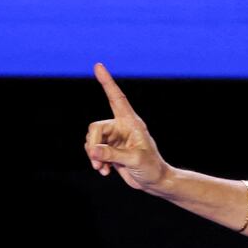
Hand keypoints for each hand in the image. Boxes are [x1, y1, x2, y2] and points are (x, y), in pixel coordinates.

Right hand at [84, 63, 170, 191]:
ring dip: (93, 156)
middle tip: (96, 161)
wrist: (155, 182)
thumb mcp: (134, 160)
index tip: (98, 66)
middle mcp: (121, 127)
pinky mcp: (111, 151)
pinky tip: (105, 172)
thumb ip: (112, 155)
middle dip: (93, 144)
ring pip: (92, 140)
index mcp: (131, 123)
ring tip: (102, 169)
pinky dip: (96, 161)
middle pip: (96, 127)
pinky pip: (94, 151)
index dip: (107, 82)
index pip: (116, 98)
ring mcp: (115, 139)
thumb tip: (92, 150)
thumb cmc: (151, 168)